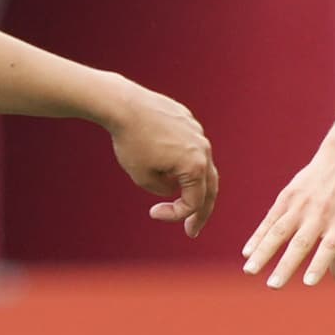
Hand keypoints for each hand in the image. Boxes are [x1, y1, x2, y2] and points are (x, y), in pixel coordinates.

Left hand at [105, 83, 218, 236]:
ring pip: (203, 165)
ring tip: (184, 197)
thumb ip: (163, 189)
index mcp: (195, 167)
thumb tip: (174, 185)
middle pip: (210, 188)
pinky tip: (170, 165)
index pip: (193, 203)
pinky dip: (185, 162)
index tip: (153, 213)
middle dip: (201, 212)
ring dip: (194, 185)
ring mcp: (198, 133)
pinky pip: (192, 147)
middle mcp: (203, 149)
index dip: (174, 215)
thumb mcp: (143, 178)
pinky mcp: (188, 121)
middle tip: (192, 229)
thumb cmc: (131, 142)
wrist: (124, 105)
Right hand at [243, 146, 334, 288]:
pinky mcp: (287, 197)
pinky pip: (270, 220)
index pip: (329, 247)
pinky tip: (247, 252)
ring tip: (250, 271)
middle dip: (285, 265)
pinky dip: (258, 236)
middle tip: (273, 286)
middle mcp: (319, 215)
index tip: (308, 282)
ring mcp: (300, 205)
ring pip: (279, 232)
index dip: (318, 265)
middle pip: (300, 243)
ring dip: (263, 253)